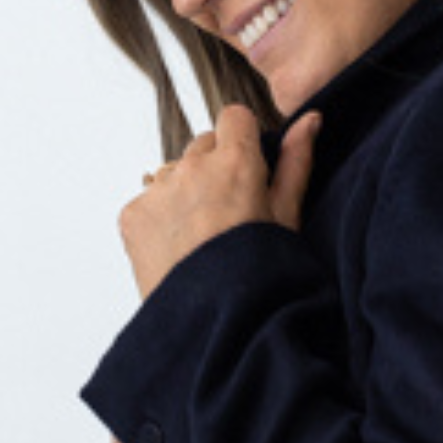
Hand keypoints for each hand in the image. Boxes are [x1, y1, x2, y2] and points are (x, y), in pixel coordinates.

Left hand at [118, 101, 322, 302]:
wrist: (217, 325)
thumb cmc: (258, 279)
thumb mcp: (287, 221)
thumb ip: (294, 164)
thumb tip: (309, 122)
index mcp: (236, 163)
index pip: (234, 118)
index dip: (242, 142)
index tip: (247, 170)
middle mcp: (192, 168)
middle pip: (202, 146)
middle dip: (214, 170)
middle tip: (227, 218)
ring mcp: (158, 191)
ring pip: (173, 174)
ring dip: (185, 194)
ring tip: (202, 240)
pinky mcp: (132, 215)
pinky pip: (148, 203)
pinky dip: (160, 220)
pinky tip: (179, 252)